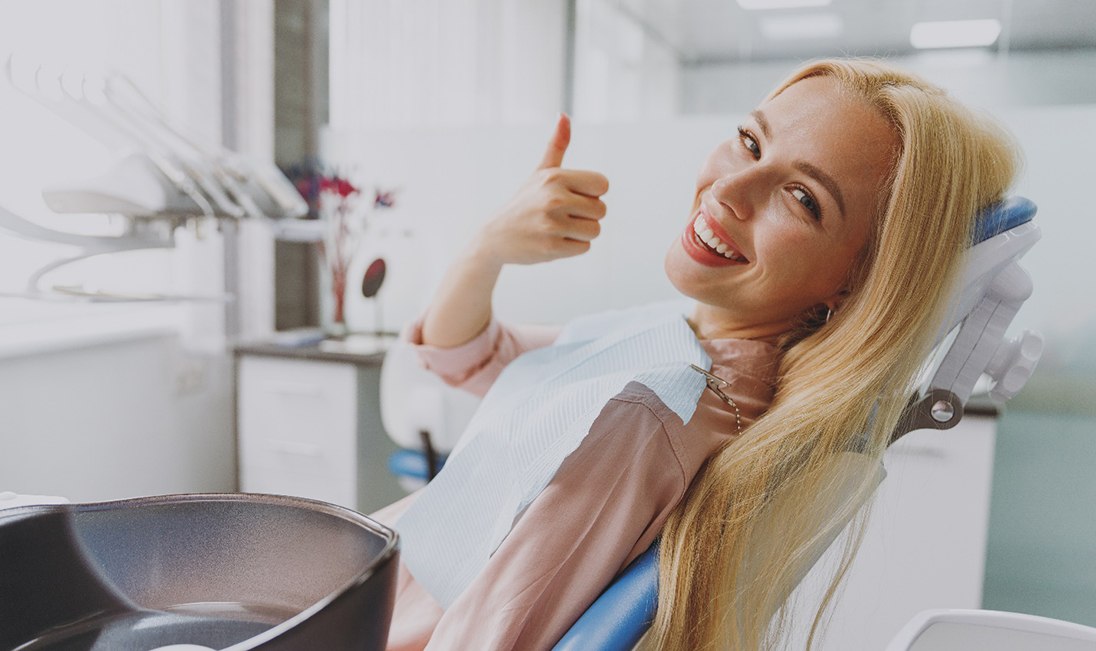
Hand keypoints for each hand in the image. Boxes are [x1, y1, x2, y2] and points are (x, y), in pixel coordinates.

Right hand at [474, 113, 609, 266]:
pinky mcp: (551, 248)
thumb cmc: (525, 202)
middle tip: (563, 215)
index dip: (592, 193)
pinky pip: (584, 248)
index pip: (602, 185)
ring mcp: (552, 225)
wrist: (496, 237)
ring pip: (595, 230)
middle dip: (587, 215)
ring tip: (558, 228)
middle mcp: (554, 199)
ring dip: (581, 233)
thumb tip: (564, 115)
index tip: (573, 196)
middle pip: (601, 210)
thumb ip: (556, 145)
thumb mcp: (540, 173)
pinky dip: (572, 247)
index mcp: (555, 178)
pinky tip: (553, 241)